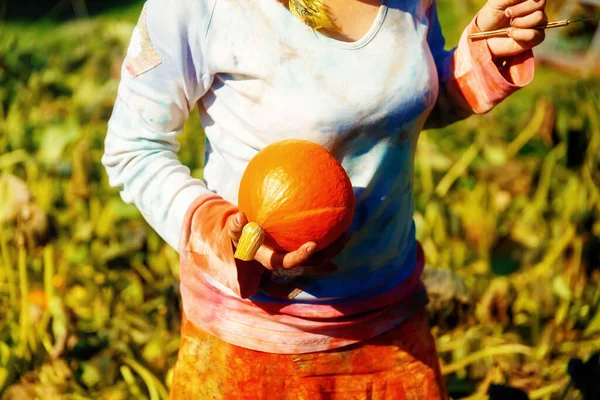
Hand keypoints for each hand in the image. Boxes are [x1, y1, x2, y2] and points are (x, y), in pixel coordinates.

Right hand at [227, 212, 349, 272]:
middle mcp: (286, 261)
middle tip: (343, 238)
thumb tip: (239, 216)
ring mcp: (294, 255)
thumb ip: (235, 227)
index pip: (288, 262)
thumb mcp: (234, 233)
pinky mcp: (298, 248)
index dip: (301, 256)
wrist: (244, 243)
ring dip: (333, 248)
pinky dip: (327, 238)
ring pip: (317, 257)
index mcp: (271, 260)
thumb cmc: (238, 236)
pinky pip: (316, 245)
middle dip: (328, 254)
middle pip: (311, 262)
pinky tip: (339, 225)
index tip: (312, 244)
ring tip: (347, 234)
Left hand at [477, 0, 546, 58]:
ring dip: (520, 21)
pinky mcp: (535, 38)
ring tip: (510, 25)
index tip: (514, 2)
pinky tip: (511, 33)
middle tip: (507, 13)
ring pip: (539, 17)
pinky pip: (534, 34)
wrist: (485, 35)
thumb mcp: (498, 1)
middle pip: (540, 3)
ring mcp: (537, 24)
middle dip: (521, 9)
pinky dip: (519, 34)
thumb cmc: (491, 15)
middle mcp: (535, 9)